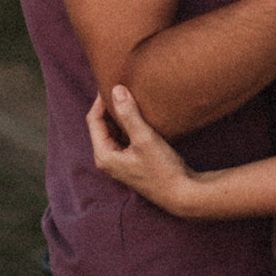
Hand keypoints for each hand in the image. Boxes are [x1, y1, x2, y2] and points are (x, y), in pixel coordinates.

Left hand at [87, 86, 197, 213]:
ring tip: (131, 96)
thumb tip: (116, 90)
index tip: (112, 82)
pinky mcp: (133, 161)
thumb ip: (129, 114)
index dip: (100, 100)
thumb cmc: (162, 169)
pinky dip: (129, 124)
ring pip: (114, 131)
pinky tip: (141, 114)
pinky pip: (124, 137)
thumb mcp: (144, 139)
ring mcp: (120, 162)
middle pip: (101, 125)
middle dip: (109, 106)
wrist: (182, 193)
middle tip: (121, 86)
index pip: (93, 120)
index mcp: (104, 155)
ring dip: (120, 115)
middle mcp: (108, 159)